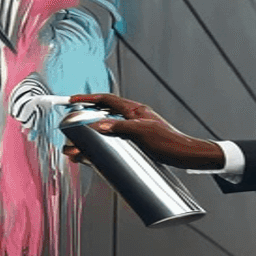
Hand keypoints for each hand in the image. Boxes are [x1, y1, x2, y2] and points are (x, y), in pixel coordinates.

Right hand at [59, 93, 225, 168]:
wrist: (186, 156)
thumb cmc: (170, 142)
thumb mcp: (143, 133)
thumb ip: (120, 127)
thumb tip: (98, 124)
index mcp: (135, 110)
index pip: (106, 100)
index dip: (87, 99)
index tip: (72, 101)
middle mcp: (134, 118)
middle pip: (103, 116)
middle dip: (84, 123)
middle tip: (70, 131)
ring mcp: (135, 131)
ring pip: (107, 132)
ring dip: (91, 140)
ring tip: (75, 150)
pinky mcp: (138, 144)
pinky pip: (114, 142)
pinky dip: (102, 148)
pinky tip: (95, 156)